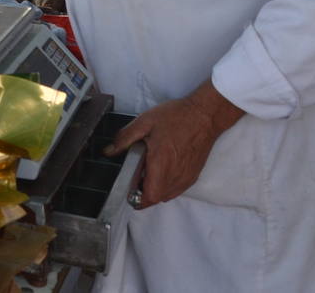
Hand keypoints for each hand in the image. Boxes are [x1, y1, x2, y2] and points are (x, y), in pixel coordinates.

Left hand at [104, 80, 244, 207]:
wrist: (205, 116)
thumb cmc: (176, 117)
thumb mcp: (144, 122)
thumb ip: (125, 138)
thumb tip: (109, 152)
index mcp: (161, 163)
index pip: (150, 195)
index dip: (137, 199)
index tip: (128, 192)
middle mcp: (176, 174)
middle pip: (157, 198)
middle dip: (143, 194)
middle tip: (134, 179)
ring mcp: (187, 177)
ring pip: (168, 195)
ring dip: (155, 190)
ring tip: (147, 173)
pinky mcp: (194, 175)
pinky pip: (177, 189)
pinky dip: (166, 186)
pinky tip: (161, 170)